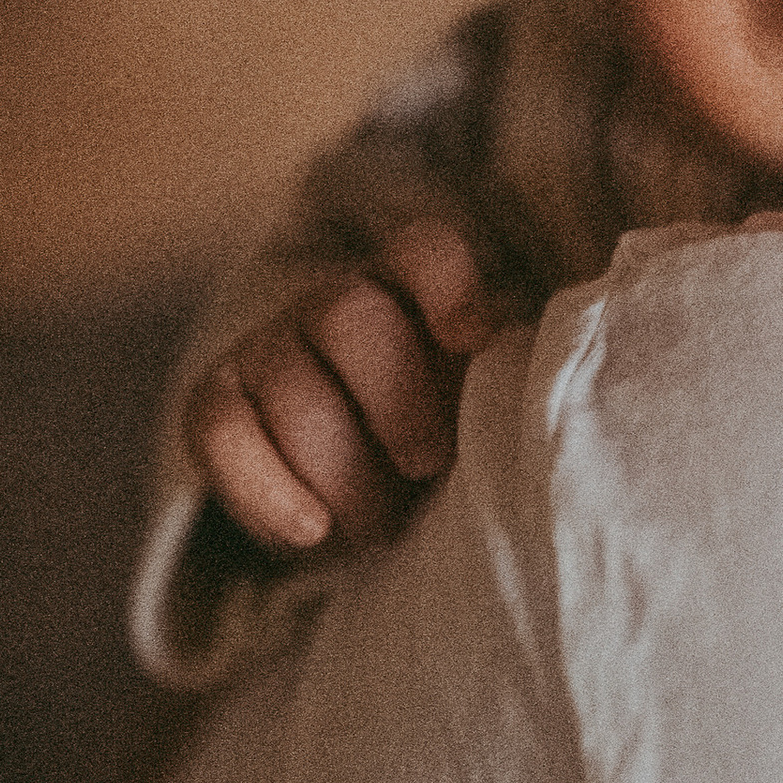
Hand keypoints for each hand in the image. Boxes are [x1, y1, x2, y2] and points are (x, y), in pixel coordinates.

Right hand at [184, 218, 507, 555]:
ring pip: (285, 380)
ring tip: (382, 525)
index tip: (472, 342)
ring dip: (339, 467)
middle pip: (346, 313)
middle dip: (393, 399)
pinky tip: (313, 530)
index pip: (423, 251)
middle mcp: (335, 306)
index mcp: (415, 295)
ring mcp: (268, 348)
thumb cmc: (453, 456)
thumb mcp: (493, 419)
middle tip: (428, 467)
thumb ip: (514, 390)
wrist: (378, 513)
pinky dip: (264, 488)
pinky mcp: (216, 403)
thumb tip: (566, 386)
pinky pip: (219, 428)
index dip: (446, 286)